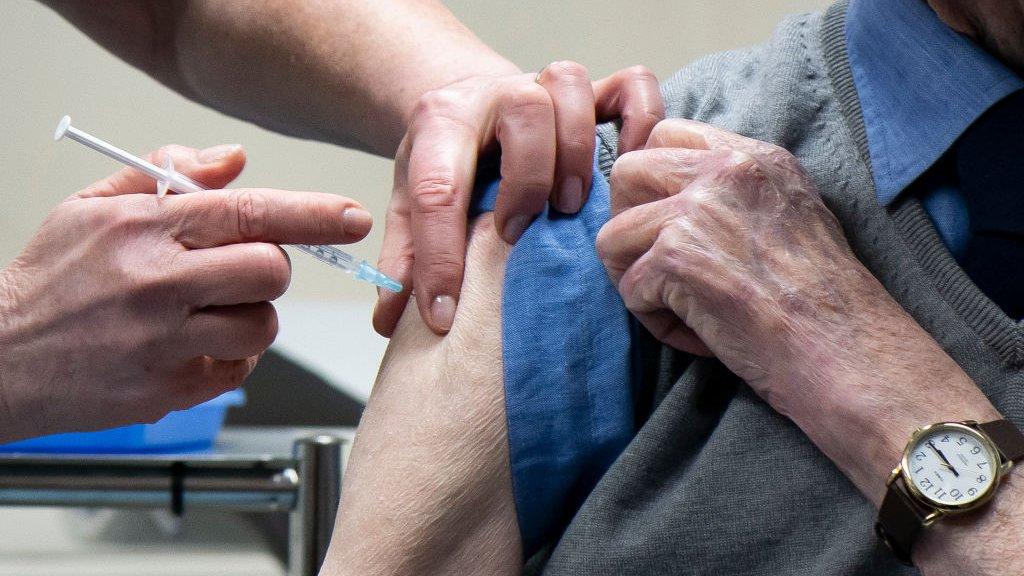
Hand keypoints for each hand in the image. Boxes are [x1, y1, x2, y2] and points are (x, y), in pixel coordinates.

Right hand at [0, 145, 371, 442]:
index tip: (351, 217)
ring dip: (251, 316)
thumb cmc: (51, 280)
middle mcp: (157, 283)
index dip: (312, 214)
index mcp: (144, 229)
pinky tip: (192, 344)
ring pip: (263, 325)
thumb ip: (168, 176)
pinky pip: (239, 369)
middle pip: (270, 271)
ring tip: (207, 312)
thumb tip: (235, 159)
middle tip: (237, 270)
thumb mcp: (92, 208)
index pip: (249, 213)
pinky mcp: (167, 390)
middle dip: (268, 269)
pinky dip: (230, 356)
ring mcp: (163, 342)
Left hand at [374, 63, 664, 334]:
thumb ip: (403, 256)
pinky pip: (632, 86)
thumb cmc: (447, 159)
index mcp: (442, 122)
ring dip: (578, 151)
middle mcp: (496, 95)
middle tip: (519, 235)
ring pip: (573, 88)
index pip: (438, 189)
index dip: (440, 258)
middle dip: (526, 180)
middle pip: (522, 111)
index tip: (444, 315)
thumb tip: (389, 322)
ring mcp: (548, 87)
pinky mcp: (594, 92)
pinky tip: (633, 165)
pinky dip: (642, 120)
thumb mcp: (411, 202)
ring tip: (573, 208)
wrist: (470, 102)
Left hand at [596, 119, 1023, 575]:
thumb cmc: (825, 307)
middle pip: (626, 173)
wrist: (850, 355)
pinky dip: (656, 322)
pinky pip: (628, 288)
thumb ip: (734, 197)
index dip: (652, 185)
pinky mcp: (677, 257)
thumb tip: (669, 203)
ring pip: (612, 235)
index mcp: (756, 158)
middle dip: (628, 225)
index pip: (666, 134)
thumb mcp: (790, 219)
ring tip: (686, 309)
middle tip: (660, 269)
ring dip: (636, 279)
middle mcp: (726, 171)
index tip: (666, 227)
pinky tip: (702, 336)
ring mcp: (698, 210)